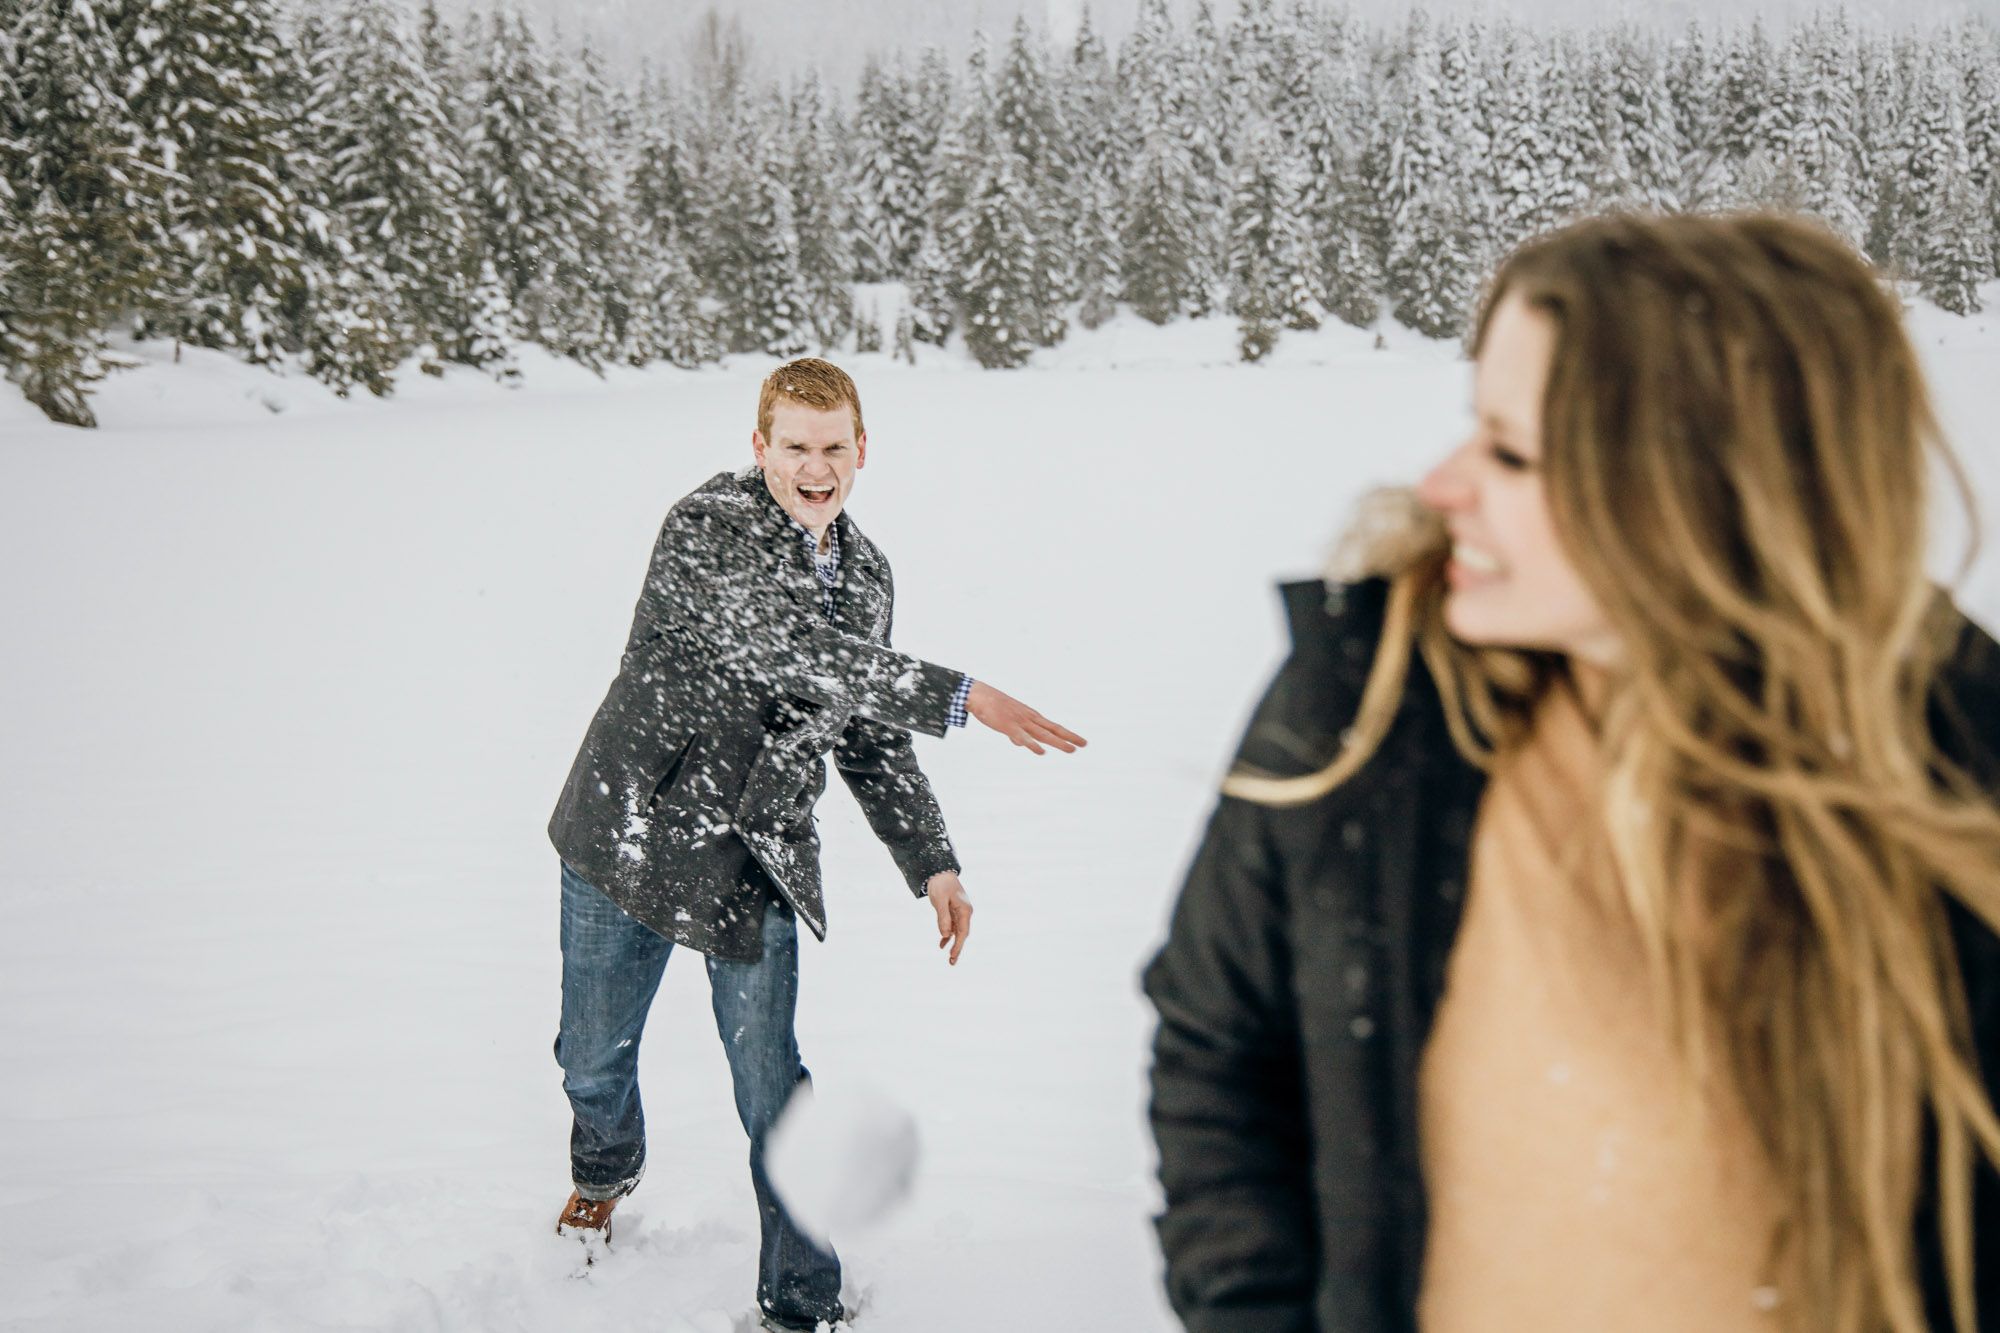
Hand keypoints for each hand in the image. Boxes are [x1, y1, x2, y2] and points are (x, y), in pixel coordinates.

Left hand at [926, 872, 972, 964]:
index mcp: (965, 910)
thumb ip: (943, 918)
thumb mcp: (940, 901)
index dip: (958, 945)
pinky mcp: (953, 911)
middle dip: (957, 948)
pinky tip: (942, 944)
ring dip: (953, 944)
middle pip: (962, 934)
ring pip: (957, 932)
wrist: (939, 872)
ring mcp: (960, 912)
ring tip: (950, 958)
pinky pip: (952, 926)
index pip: (963, 932)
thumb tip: (945, 935)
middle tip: (952, 962)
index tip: (952, 956)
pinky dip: (947, 935)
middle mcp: (965, 912)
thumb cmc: (940, 885)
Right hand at [966, 681, 1086, 754]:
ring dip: (1058, 742)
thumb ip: (1017, 733)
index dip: (1067, 733)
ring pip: (1043, 734)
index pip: (1053, 726)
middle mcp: (1030, 719)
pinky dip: (1032, 745)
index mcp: (1031, 717)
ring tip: (1071, 750)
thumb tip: (1021, 743)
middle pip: (1053, 729)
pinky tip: (1041, 752)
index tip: (1080, 740)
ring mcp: (1020, 722)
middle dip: (1069, 737)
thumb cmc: (994, 707)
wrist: (980, 696)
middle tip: (1084, 744)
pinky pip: (1023, 737)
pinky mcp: (1009, 726)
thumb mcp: (1009, 721)